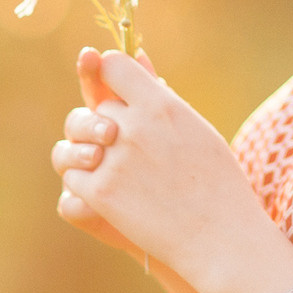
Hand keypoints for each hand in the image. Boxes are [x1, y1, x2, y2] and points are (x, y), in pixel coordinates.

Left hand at [56, 48, 292, 292]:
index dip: (109, 77)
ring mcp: (114, 160)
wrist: (220, 238)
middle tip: (123, 147)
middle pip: (94, 108)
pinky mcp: (101, 193)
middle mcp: (134, 126)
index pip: (112, 65)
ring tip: (110, 169)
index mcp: (160, 104)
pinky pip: (72, 177)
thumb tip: (138, 54)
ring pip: (75, 142)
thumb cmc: (216, 182)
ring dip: (86, 154)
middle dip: (103, 126)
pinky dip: (84, 186)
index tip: (116, 94)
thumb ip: (159, 94)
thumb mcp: (194, 128)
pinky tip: (107, 196)